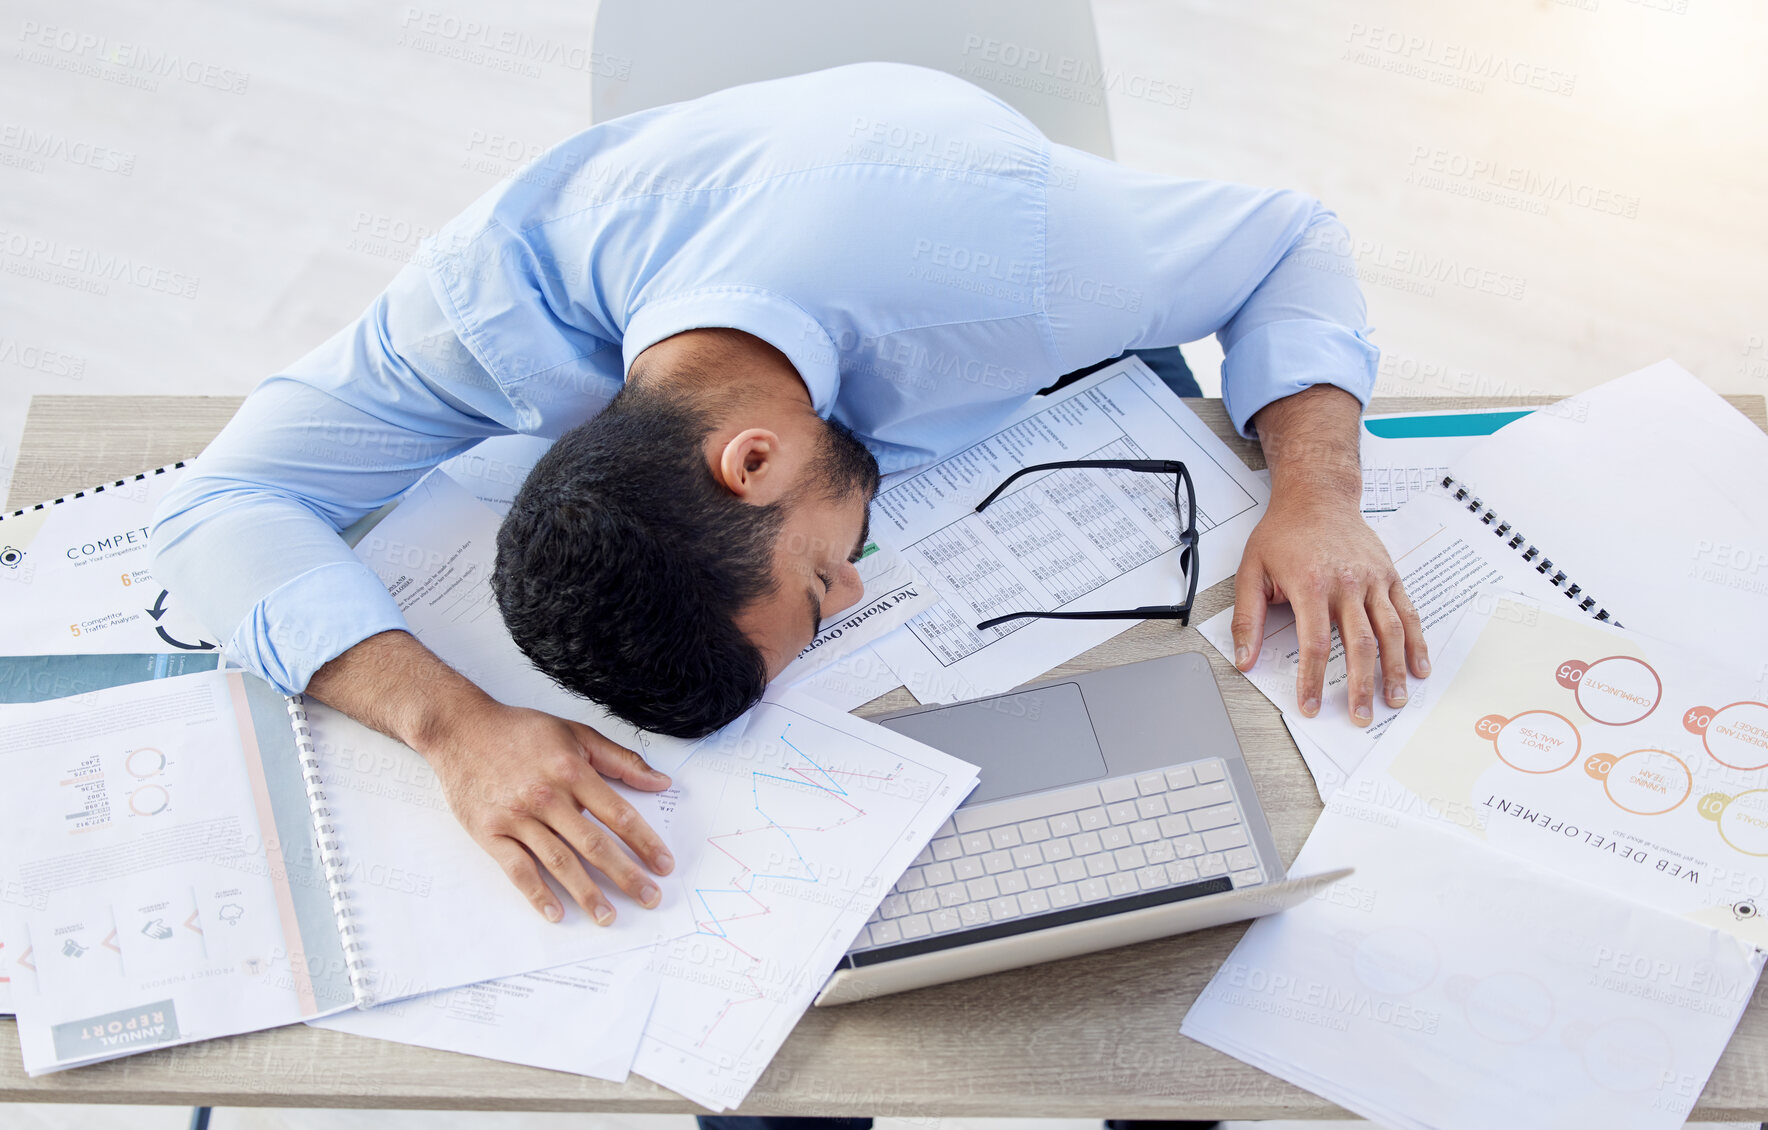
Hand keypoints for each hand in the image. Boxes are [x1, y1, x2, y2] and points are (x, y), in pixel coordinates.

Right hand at [424, 700, 675, 923]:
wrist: (462, 729)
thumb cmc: (521, 731)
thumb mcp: (576, 733)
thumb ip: (620, 759)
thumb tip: (661, 781)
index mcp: (572, 771)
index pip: (619, 815)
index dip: (645, 843)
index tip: (663, 865)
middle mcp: (547, 797)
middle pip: (594, 845)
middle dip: (626, 876)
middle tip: (649, 898)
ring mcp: (518, 817)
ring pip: (559, 862)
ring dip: (587, 893)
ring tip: (607, 916)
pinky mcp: (491, 832)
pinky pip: (518, 869)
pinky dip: (537, 894)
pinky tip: (555, 913)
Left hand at [1230, 496, 1429, 723]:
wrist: (1317, 496)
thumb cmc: (1283, 533)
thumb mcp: (1251, 571)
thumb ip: (1247, 618)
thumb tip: (1244, 659)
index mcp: (1311, 585)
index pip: (1315, 644)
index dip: (1313, 680)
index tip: (1311, 706)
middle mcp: (1347, 583)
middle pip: (1361, 644)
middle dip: (1362, 685)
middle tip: (1360, 716)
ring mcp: (1373, 580)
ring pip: (1391, 632)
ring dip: (1396, 670)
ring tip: (1395, 700)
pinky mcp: (1389, 575)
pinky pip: (1408, 612)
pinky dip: (1417, 642)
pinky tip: (1420, 667)